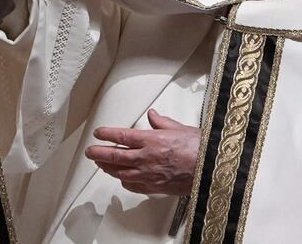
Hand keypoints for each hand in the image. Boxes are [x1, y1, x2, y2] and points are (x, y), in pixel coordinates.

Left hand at [85, 109, 199, 195]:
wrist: (211, 168)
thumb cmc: (200, 149)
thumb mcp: (180, 128)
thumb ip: (162, 122)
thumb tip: (153, 115)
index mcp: (152, 140)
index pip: (122, 136)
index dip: (107, 134)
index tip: (98, 133)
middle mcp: (147, 158)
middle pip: (115, 155)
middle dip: (99, 153)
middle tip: (90, 151)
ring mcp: (149, 174)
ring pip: (121, 172)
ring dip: (108, 168)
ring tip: (100, 164)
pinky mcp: (155, 187)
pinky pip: (133, 185)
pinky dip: (124, 181)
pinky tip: (121, 178)